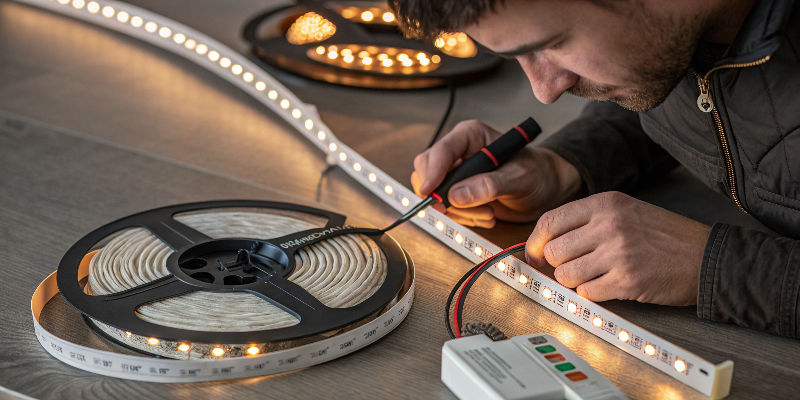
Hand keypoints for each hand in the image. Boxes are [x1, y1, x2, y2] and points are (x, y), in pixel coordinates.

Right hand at [411, 120, 582, 227]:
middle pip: (426, 171)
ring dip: (458, 211)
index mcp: (471, 136)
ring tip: (488, 213)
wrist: (546, 189)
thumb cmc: (538, 174)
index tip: (429, 193)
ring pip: (433, 193)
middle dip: (445, 196)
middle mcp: (458, 152)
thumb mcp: (520, 178)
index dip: (432, 173)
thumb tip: (457, 195)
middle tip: (471, 210)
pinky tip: (486, 215)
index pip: (440, 151)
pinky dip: (462, 217)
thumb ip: (489, 185)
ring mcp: (455, 173)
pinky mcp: (456, 192)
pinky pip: (444, 208)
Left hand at [525, 192, 709, 305]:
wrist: (705, 255)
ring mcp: (618, 252)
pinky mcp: (627, 280)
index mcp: (605, 203)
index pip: (549, 221)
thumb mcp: (625, 211)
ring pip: (566, 275)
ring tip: (595, 276)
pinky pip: (587, 292)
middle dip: (557, 265)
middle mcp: (609, 224)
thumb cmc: (663, 235)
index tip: (534, 255)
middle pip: (553, 251)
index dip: (534, 243)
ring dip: (574, 282)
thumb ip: (586, 221)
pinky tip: (609, 285)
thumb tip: (543, 243)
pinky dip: (592, 294)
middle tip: (573, 268)